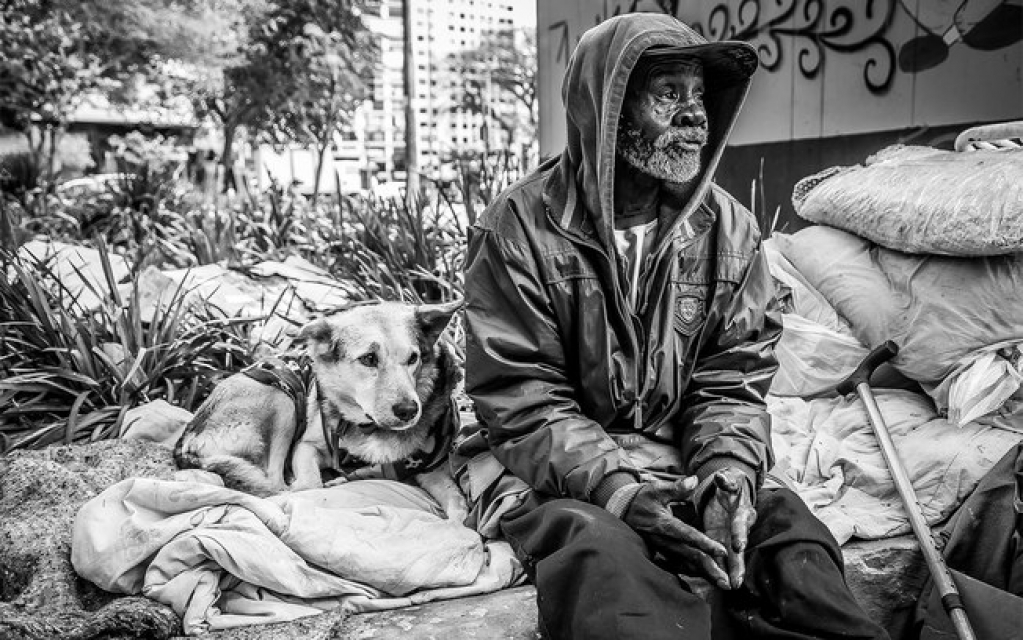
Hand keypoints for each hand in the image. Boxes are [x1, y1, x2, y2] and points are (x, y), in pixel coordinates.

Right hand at [622, 477, 730, 588]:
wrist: (622, 511)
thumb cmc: (643, 498)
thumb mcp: (657, 489)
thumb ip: (677, 488)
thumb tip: (694, 480)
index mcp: (663, 524)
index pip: (686, 535)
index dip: (704, 543)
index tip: (722, 551)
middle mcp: (663, 541)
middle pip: (689, 556)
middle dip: (709, 569)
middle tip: (727, 582)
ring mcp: (661, 550)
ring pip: (685, 565)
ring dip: (704, 575)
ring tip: (721, 584)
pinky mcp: (660, 555)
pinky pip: (678, 567)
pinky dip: (693, 574)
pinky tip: (706, 579)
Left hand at [701, 468, 756, 589]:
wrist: (730, 491)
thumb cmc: (731, 485)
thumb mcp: (730, 480)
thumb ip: (726, 481)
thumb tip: (721, 478)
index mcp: (742, 511)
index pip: (741, 523)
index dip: (740, 534)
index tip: (738, 545)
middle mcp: (740, 528)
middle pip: (740, 547)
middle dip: (739, 564)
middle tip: (736, 580)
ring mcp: (731, 537)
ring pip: (733, 557)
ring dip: (732, 571)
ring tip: (730, 587)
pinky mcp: (721, 540)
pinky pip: (721, 557)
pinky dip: (721, 569)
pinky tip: (719, 583)